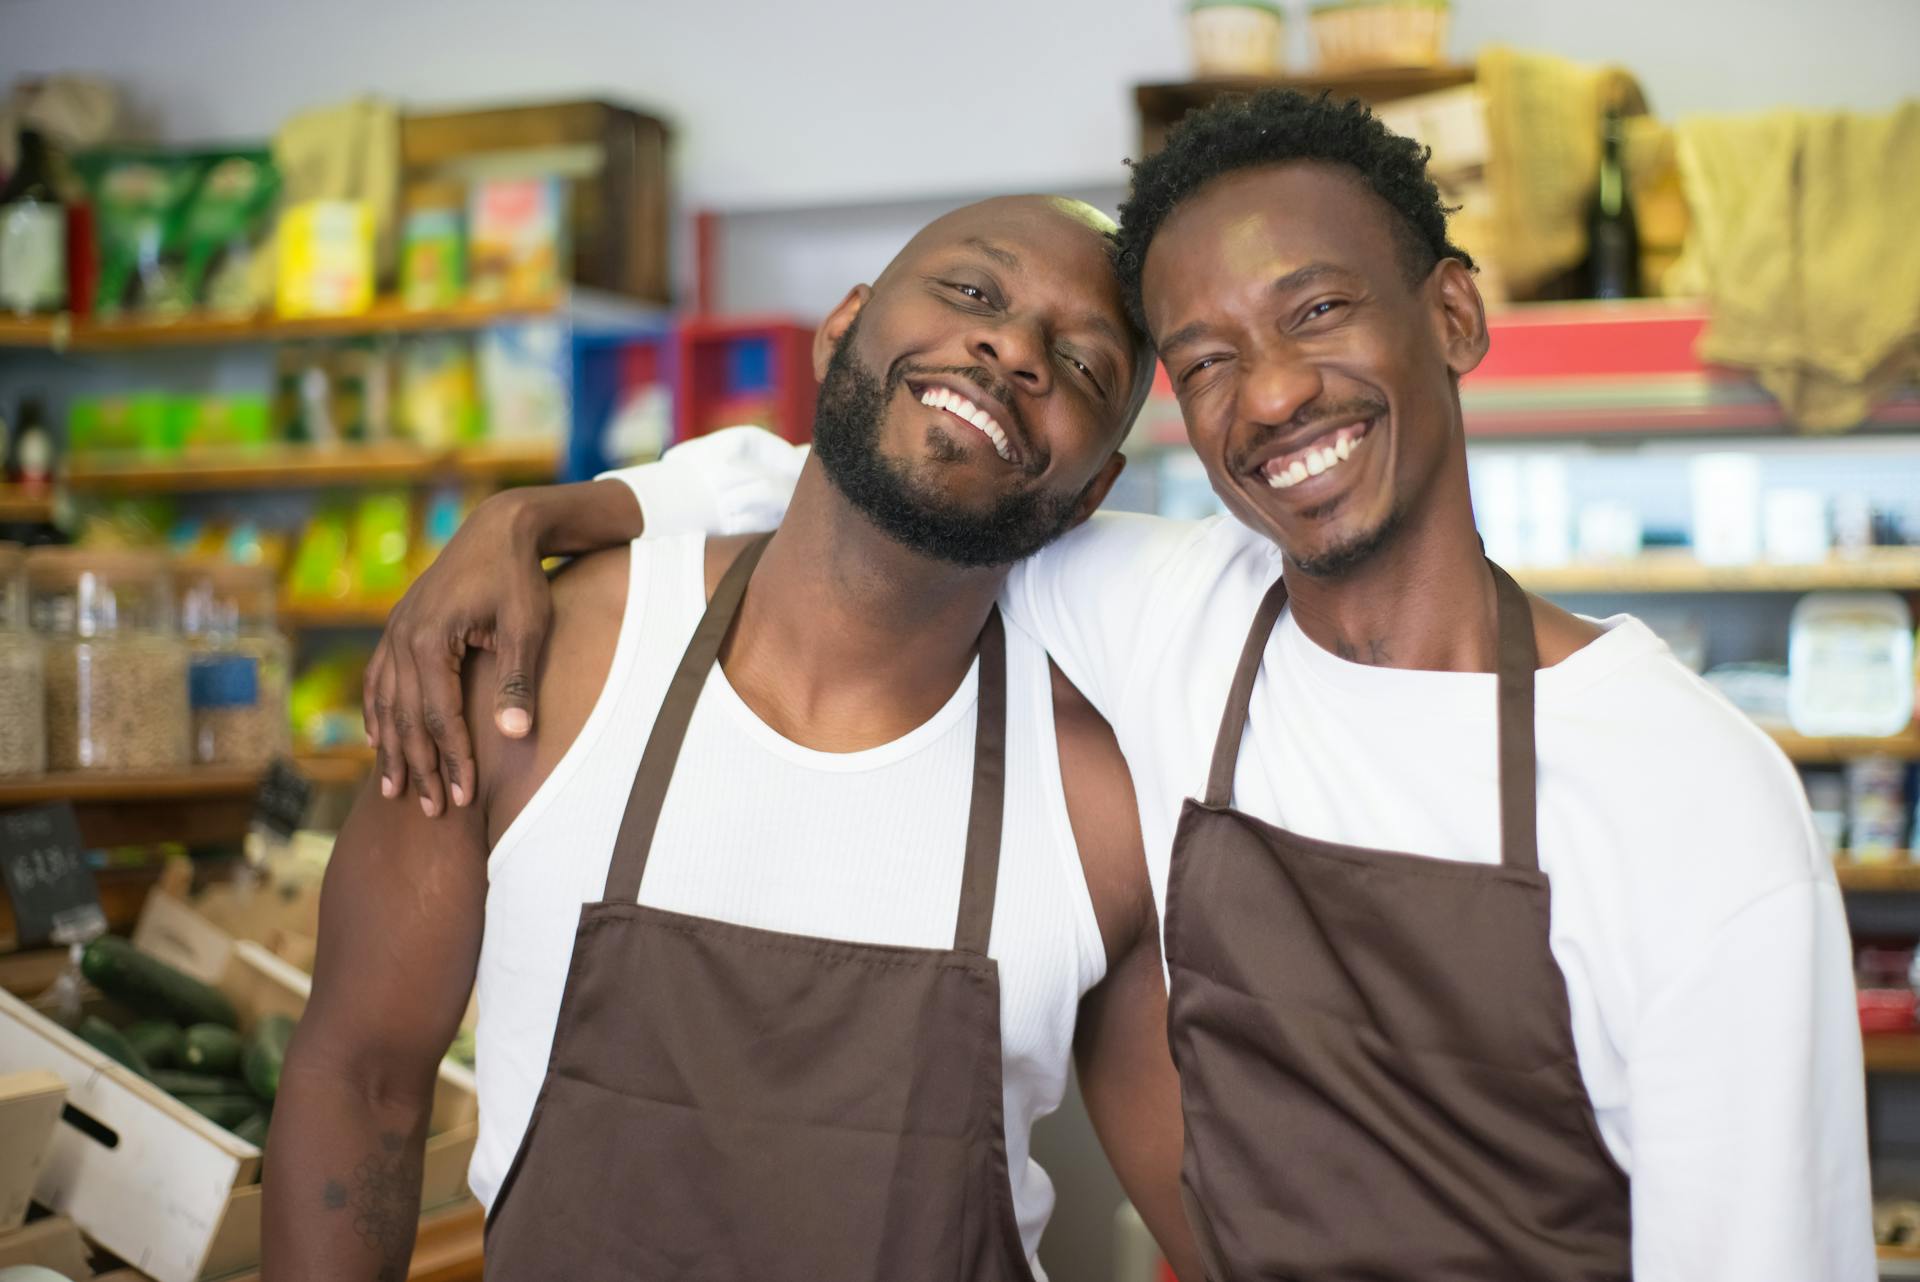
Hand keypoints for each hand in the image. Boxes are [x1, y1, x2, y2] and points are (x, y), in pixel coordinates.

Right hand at [363, 490, 552, 814]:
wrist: (499, 528)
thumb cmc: (520, 579)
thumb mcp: (527, 627)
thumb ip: (518, 680)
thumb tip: (515, 734)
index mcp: (429, 640)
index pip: (439, 717)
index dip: (452, 761)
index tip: (463, 799)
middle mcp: (401, 637)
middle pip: (407, 718)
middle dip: (420, 768)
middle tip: (434, 811)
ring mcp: (394, 631)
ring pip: (386, 703)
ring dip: (392, 749)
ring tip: (396, 790)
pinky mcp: (398, 627)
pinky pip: (378, 680)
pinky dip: (378, 714)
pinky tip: (379, 742)